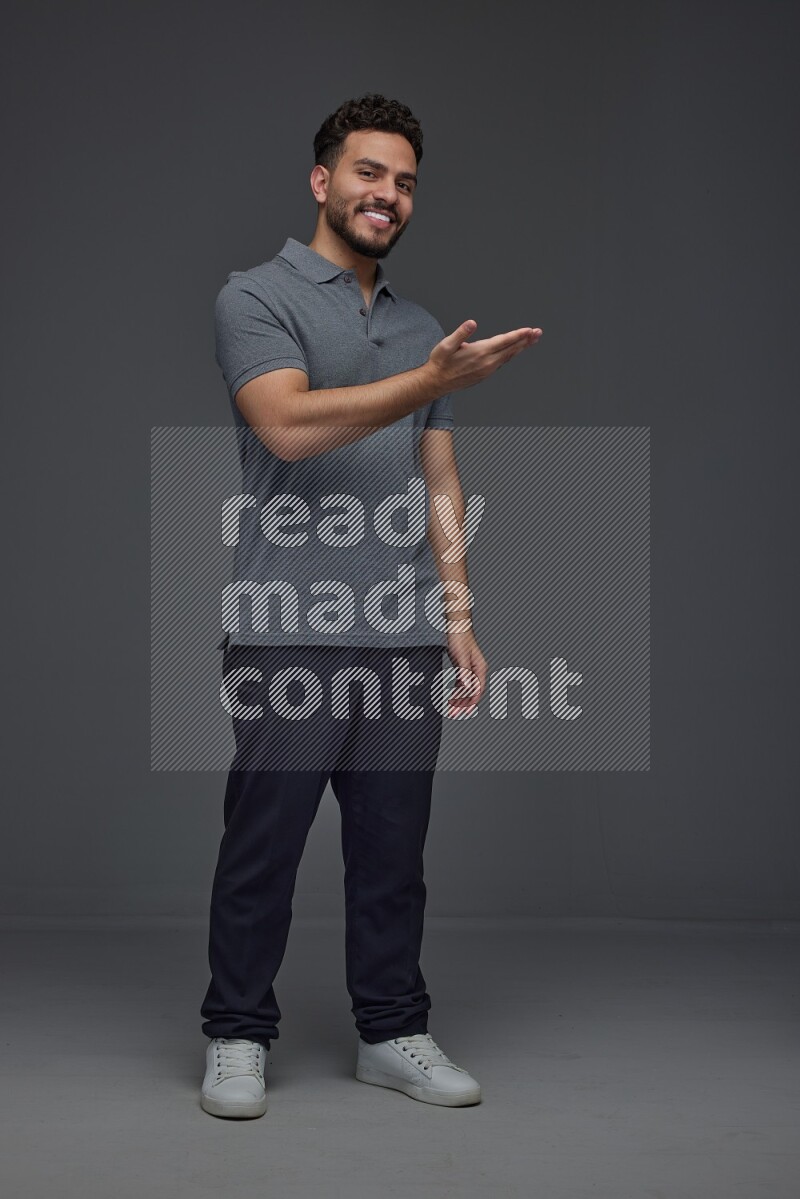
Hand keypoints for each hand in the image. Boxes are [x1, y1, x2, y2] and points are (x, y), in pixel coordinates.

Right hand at [424, 320, 542, 394]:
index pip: (504, 341)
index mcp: (479, 352)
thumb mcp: (446, 345)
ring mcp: (487, 370)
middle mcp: (487, 363)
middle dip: (526, 340)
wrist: (436, 382)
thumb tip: (472, 323)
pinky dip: (511, 355)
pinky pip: (502, 362)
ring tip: (531, 340)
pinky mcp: (485, 374)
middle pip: (511, 349)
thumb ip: (461, 333)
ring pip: (508, 357)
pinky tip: (514, 351)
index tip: (530, 330)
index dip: (518, 335)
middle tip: (538, 332)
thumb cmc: (440, 362)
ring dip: (520, 348)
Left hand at [445, 628, 488, 717]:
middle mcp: (477, 670)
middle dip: (463, 704)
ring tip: (452, 708)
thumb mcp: (460, 656)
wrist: (456, 625)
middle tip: (454, 714)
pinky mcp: (463, 666)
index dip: (471, 702)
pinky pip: (462, 683)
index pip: (478, 690)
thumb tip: (467, 687)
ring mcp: (470, 668)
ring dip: (460, 699)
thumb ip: (464, 672)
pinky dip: (457, 691)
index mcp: (480, 668)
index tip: (464, 712)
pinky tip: (452, 697)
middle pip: (472, 692)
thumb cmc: (459, 637)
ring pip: (467, 688)